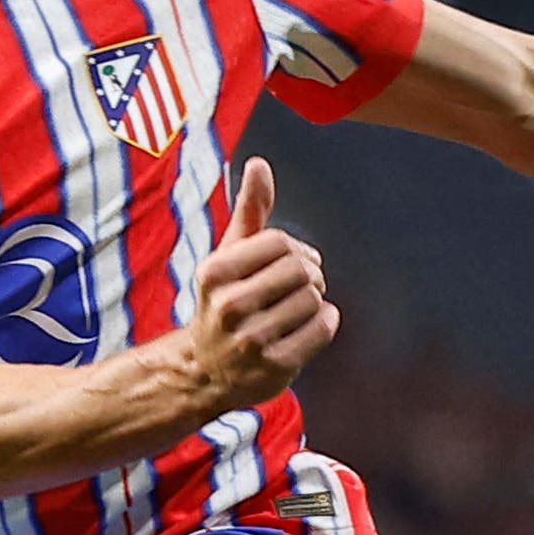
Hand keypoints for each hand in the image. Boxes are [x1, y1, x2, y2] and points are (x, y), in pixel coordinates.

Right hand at [186, 159, 339, 408]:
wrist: (207, 370)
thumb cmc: (225, 302)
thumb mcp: (230, 255)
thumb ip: (249, 209)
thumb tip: (260, 164)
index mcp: (215, 273)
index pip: (280, 242)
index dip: (296, 249)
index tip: (292, 262)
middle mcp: (229, 306)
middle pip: (301, 270)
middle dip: (310, 275)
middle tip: (302, 287)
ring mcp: (251, 339)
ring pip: (314, 298)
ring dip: (316, 301)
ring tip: (298, 310)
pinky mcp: (274, 366)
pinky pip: (322, 328)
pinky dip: (325, 323)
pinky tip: (310, 327)